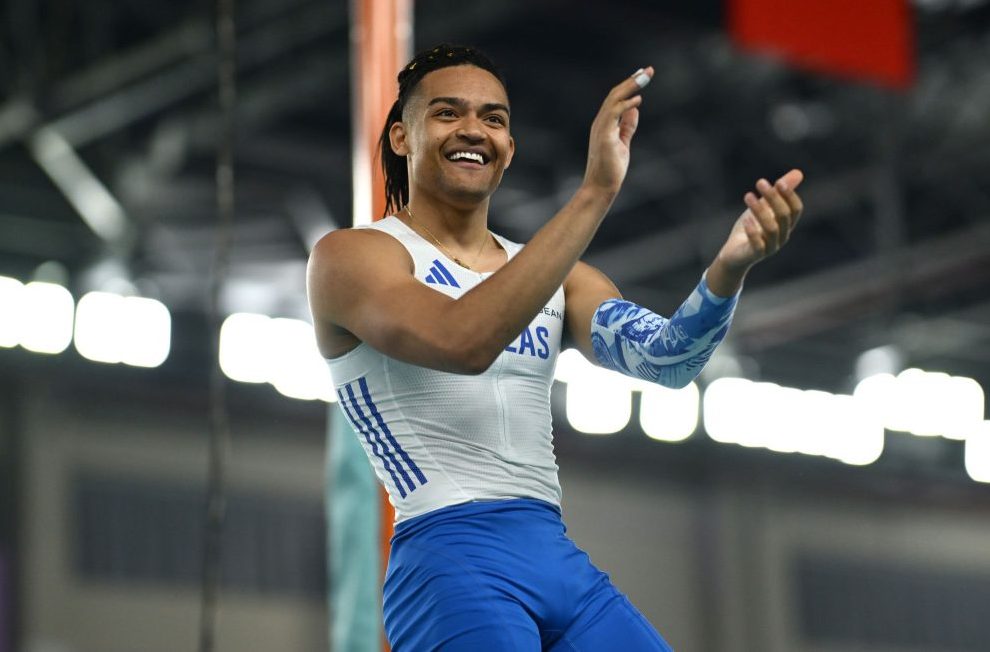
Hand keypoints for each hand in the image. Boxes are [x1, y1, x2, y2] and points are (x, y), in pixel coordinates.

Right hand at [582, 66, 653, 196]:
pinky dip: (625, 105)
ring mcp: (600, 128)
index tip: (643, 74)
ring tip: (644, 76)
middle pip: (615, 94)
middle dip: (632, 80)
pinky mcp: (604, 136)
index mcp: (605, 123)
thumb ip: (627, 126)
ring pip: (613, 99)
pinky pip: (613, 114)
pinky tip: (638, 99)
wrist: (600, 187)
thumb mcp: (623, 143)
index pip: (616, 98)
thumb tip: (634, 110)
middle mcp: (600, 122)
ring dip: (629, 86)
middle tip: (648, 70)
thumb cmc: (610, 169)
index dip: (629, 85)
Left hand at [717, 169, 804, 272]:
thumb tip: (799, 172)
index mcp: (786, 225)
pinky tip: (746, 219)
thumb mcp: (764, 207)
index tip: (778, 181)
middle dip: (774, 198)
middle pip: (783, 216)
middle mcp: (782, 236)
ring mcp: (770, 247)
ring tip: (747, 196)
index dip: (789, 195)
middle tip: (760, 182)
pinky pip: (758, 245)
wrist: (734, 253)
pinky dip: (753, 232)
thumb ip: (779, 192)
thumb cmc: (751, 228)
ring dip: (759, 210)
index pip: (796, 210)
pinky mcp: (755, 255)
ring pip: (771, 228)